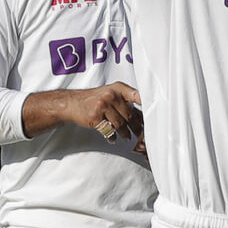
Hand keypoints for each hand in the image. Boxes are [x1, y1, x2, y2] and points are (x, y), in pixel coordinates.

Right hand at [24, 82, 142, 147]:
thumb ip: (125, 102)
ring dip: (125, 134)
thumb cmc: (94, 99)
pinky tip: (113, 139)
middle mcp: (111, 95)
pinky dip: (112, 137)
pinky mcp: (95, 117)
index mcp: (117, 88)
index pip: (136, 95)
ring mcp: (102, 106)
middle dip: (136, 127)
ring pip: (120, 125)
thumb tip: (142, 116)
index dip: (145, 105)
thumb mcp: (110, 94)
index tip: (154, 114)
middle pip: (129, 115)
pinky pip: (108, 131)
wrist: (73, 103)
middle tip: (141, 135)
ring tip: (126, 137)